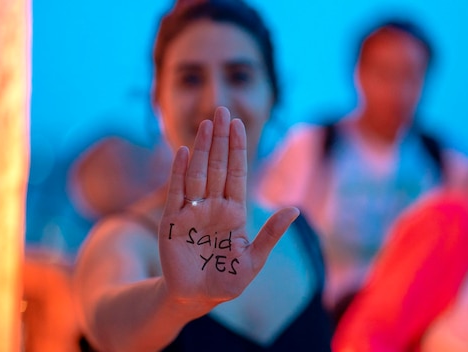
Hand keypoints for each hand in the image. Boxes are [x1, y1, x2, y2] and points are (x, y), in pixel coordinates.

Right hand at [158, 106, 298, 311]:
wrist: (196, 298)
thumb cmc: (227, 280)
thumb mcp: (254, 260)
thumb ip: (270, 234)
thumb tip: (294, 209)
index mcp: (234, 212)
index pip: (237, 173)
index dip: (238, 148)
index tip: (238, 123)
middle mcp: (213, 206)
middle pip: (218, 166)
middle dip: (221, 139)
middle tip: (221, 110)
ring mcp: (193, 211)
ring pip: (199, 173)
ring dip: (202, 148)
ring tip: (206, 124)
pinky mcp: (173, 221)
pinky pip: (176, 192)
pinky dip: (179, 173)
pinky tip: (184, 152)